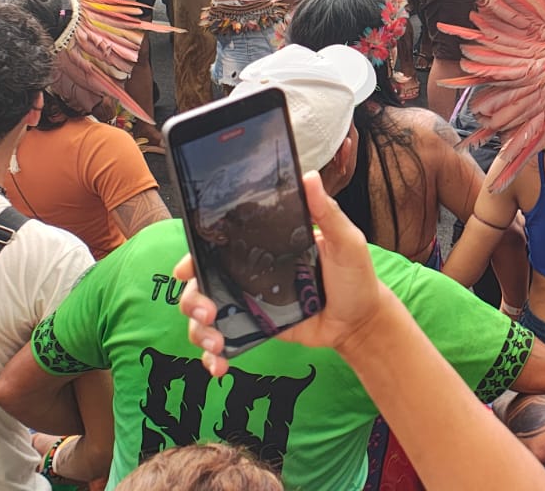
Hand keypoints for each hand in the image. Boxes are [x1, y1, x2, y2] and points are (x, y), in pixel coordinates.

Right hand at [174, 172, 398, 375]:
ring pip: (203, 315)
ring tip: (215, 342)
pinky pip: (222, 342)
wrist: (361, 321)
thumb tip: (310, 177)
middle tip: (207, 312)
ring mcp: (248, 303)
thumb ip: (326, 213)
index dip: (194, 255)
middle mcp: (249, 272)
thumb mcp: (345, 241)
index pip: (219, 245)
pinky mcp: (254, 329)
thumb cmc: (354, 275)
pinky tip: (218, 367)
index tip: (183, 268)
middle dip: (192, 298)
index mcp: (264, 246)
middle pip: (201, 282)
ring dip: (197, 331)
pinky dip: (212, 356)